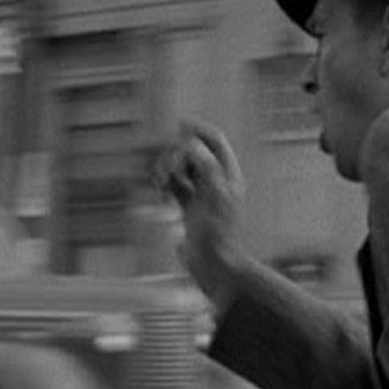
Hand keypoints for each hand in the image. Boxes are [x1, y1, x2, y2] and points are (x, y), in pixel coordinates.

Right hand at [159, 120, 249, 314]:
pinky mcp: (188, 206)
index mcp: (229, 175)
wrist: (213, 265)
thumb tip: (193, 144)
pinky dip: (164, 183)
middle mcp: (216, 181)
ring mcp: (201, 193)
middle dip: (175, 155)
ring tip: (159, 184)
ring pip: (179, 167)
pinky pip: (172, 184)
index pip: (215, 141)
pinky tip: (160, 192)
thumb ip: (206, 167)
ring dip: (166, 169)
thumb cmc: (219, 234)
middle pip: (192, 152)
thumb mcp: (215, 197)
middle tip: (166, 172)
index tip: (179, 124)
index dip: (198, 129)